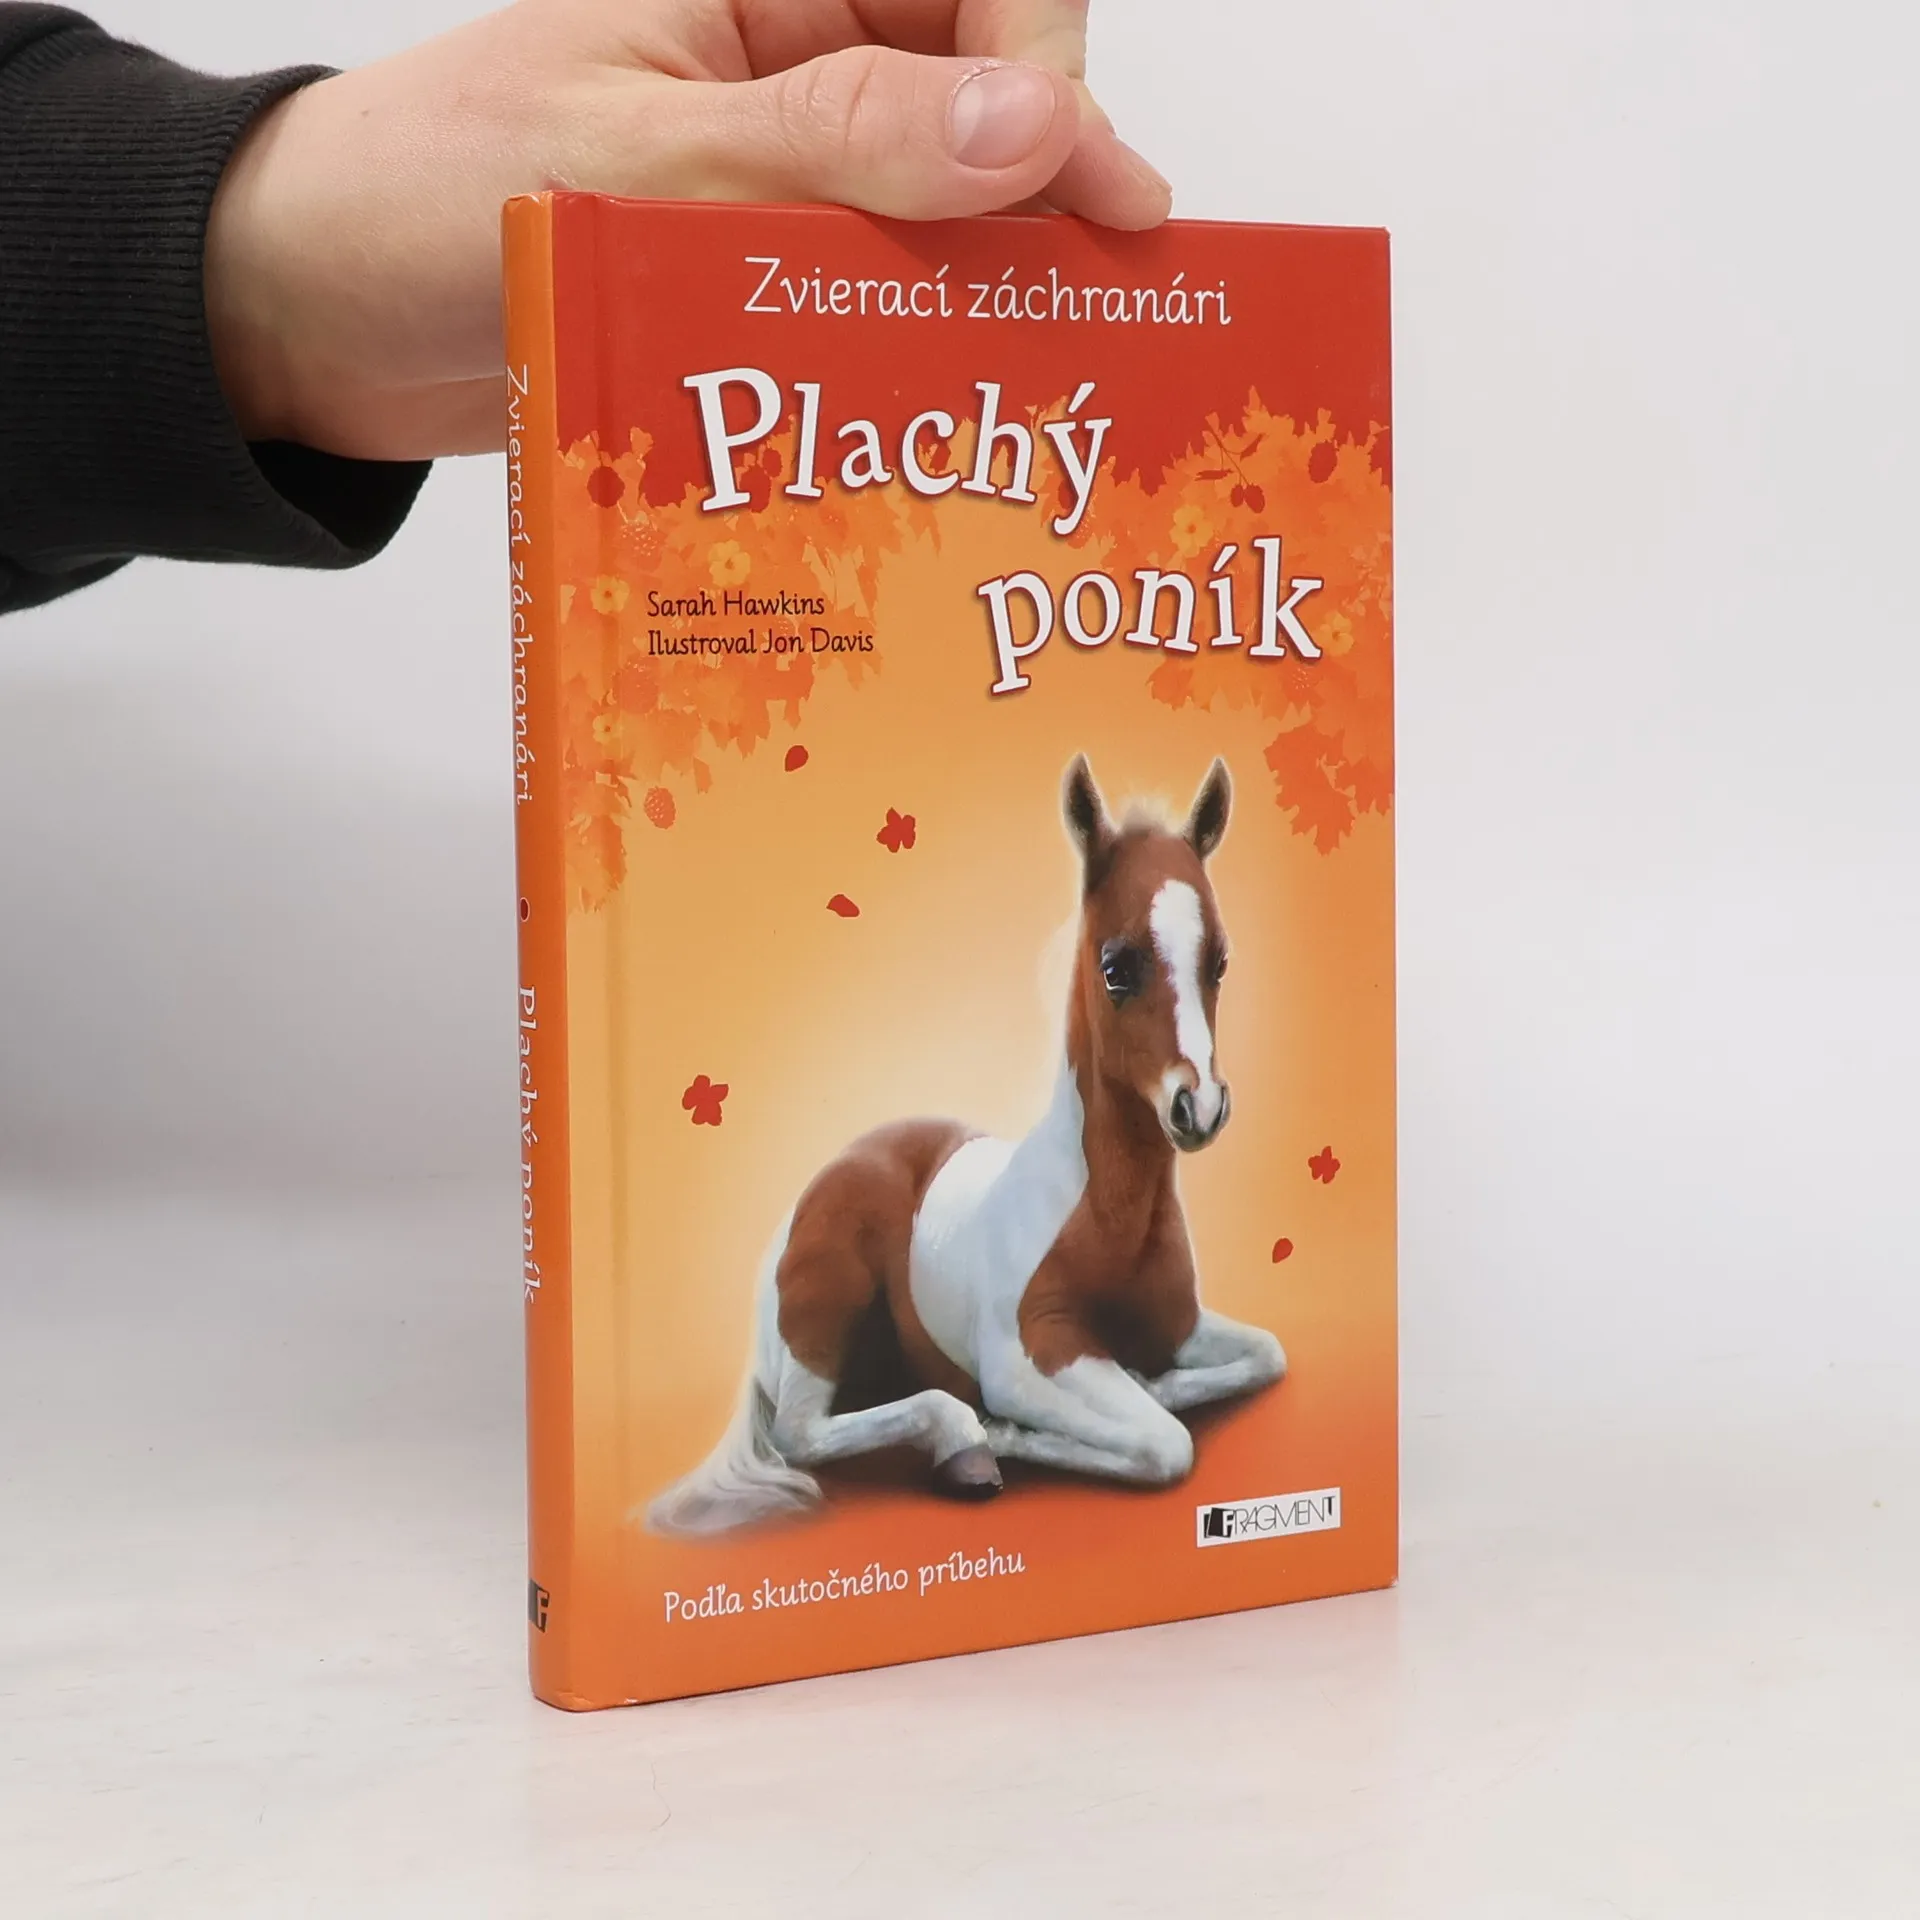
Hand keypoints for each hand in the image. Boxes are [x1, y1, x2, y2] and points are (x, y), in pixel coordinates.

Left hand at [204, 0, 1170, 462]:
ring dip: (983, 291)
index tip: (1086, 193)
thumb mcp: (644, 161)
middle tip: (1085, 314)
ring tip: (1029, 383)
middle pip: (980, 103)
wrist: (310, 316)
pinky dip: (912, 350)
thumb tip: (1036, 126)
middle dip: (1037, 199)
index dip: (1047, 76)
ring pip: (937, 215)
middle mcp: (786, 61)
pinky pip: (871, 297)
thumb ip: (842, 143)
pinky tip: (939, 412)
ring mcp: (777, 174)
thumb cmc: (428, 198)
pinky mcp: (757, 276)